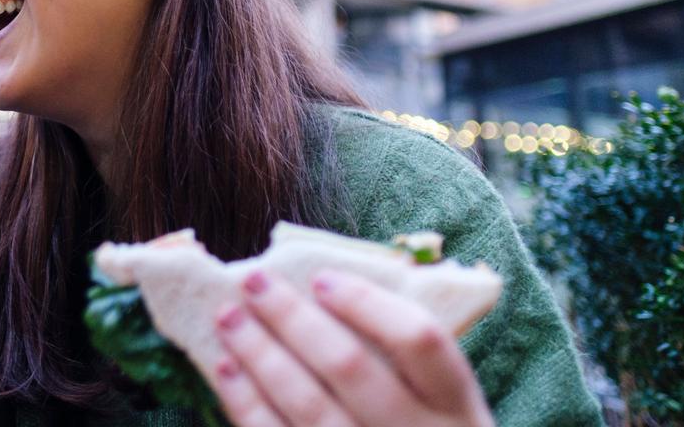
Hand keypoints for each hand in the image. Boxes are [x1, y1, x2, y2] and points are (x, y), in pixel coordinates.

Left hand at [209, 269, 493, 426]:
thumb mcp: (441, 401)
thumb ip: (403, 355)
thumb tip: (323, 287)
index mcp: (455, 405)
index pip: (419, 340)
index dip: (367, 303)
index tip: (321, 278)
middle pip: (349, 366)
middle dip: (292, 318)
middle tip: (253, 281)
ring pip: (308, 405)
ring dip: (260, 354)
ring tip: (229, 317)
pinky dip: (246, 403)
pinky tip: (227, 369)